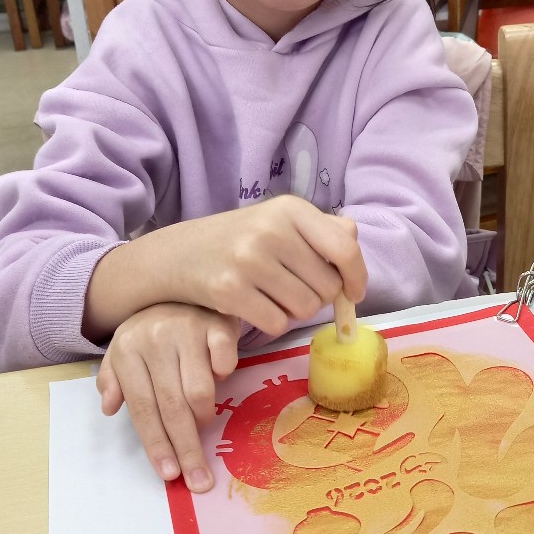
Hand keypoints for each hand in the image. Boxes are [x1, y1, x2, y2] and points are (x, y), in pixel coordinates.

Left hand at [96, 303, 239, 490]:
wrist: (182, 283)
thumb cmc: (152, 328)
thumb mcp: (124, 350)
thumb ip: (113, 380)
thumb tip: (108, 408)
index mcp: (128, 351)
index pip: (142, 409)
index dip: (157, 445)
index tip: (170, 475)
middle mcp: (155, 340)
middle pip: (172, 407)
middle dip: (186, 449)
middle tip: (199, 480)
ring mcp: (188, 330)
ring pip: (199, 391)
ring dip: (204, 417)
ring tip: (204, 424)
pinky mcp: (218, 325)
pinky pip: (224, 363)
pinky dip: (224, 378)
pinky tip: (221, 380)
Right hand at [190, 195, 365, 336]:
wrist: (176, 254)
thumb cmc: (238, 239)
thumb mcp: (278, 220)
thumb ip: (322, 230)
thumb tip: (354, 250)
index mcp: (290, 209)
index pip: (344, 248)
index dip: (357, 276)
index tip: (354, 292)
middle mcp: (271, 230)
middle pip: (328, 286)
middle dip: (318, 296)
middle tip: (293, 289)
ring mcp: (249, 261)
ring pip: (306, 308)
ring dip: (295, 311)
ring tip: (273, 296)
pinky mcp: (231, 291)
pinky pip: (278, 324)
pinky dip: (273, 323)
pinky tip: (257, 307)